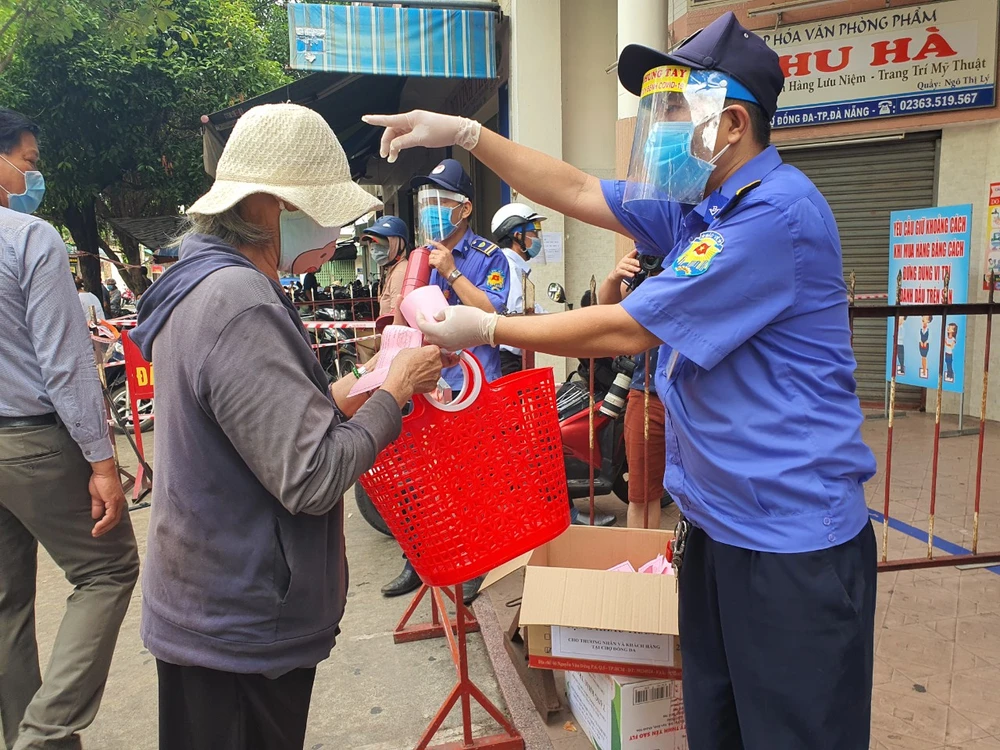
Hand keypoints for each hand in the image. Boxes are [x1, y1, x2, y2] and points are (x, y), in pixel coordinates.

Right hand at [89, 458, 125, 537]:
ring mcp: (117, 502)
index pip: (114, 517)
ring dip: (103, 527)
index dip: (106, 525)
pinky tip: (97, 526)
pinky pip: (110, 516)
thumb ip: (97, 506)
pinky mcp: (114, 501)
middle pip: (115, 520)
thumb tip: (96, 515)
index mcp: (116, 501)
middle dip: (105, 529)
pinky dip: (103, 522)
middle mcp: (119, 502)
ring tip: (95, 532)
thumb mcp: (96, 496)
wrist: (102, 471)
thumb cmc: (100, 480)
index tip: (98, 530)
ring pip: (113, 520)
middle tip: (96, 534)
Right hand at [362, 110, 481, 163]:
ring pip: (398, 135)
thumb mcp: (420, 139)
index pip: (388, 119)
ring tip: (392, 156)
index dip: (375, 120)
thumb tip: (392, 147)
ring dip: (394, 145)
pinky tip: (400, 150)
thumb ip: (404, 143)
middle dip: (386, 143)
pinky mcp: (418, 130)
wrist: (456, 130)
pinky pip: (405, 136)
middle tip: (385, 155)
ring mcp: (414, 125)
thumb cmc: (441, 130)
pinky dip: (401, 144)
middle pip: (392, 130)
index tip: (365, 118)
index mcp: (410, 117)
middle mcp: (410, 119)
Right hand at [382, 345, 446, 406]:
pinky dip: (426, 381)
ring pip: (435, 371)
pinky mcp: (434, 385)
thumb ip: (418, 351)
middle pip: (438, 361)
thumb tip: (418, 353)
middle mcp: (438, 363)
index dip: (428, 352)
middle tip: (420, 364)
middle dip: (431, 362)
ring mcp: (437, 375)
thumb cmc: (403, 366)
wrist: (401, 381)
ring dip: (429, 372)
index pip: (435, 349)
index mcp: (434, 351)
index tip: (424, 354)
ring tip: (417, 373)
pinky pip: (432, 381)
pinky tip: (418, 380)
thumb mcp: (408, 351)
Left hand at [418, 307, 497, 351]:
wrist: (487, 329)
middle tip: (426, 318)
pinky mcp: (456, 347)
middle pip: (427, 337)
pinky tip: (445, 330)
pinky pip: (443, 344)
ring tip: (435, 324)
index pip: (422, 326)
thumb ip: (440, 313)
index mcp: (438, 332)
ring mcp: (449, 347)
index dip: (418, 318)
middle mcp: (442, 342)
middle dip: (425, 327)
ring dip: (432, 334)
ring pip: (435, 342)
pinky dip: (441, 338)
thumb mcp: (452, 310)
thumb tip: (436, 317)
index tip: (419, 312)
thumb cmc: (470, 318)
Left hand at [427, 241, 456, 278]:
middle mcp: (443, 253)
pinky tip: (434, 267)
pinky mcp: (437, 262)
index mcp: (446, 251)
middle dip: (432, 257)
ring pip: (430, 257)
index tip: (427, 240)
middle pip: (432, 251)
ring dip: (431, 261)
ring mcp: (440, 257)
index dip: (432, 242)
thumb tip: (437, 252)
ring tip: (434, 265)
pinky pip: (430, 261)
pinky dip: (430, 265)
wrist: (452, 273)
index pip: (438, 244)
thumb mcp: (449, 256)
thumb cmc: (450, 266)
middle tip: (434, 261)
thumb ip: (444, 253)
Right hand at [609, 249, 640, 283]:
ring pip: (627, 267)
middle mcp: (624, 260)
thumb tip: (645, 257)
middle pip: (630, 261)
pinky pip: (624, 272)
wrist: (617, 274)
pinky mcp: (619, 271)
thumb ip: (636, 259)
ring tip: (638, 270)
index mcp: (627, 257)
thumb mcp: (630, 262)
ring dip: (633, 268)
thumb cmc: (625, 267)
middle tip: (640, 264)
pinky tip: (632, 275)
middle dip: (635, 262)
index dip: (635, 251)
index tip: (638, 250)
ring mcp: (621, 266)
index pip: (632, 253)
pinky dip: (628, 274)